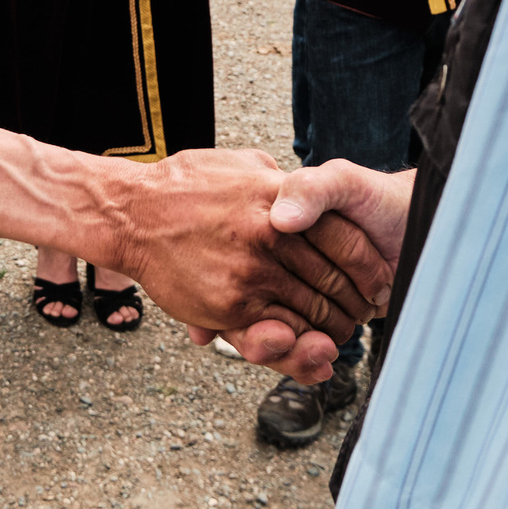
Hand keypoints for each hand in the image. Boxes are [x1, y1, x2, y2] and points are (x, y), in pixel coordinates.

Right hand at [115, 148, 389, 384]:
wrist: (131, 215)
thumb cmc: (182, 187)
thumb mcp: (241, 163)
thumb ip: (279, 178)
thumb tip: (302, 190)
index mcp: (280, 199)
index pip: (348, 240)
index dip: (370, 266)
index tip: (376, 279)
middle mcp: (271, 236)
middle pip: (337, 282)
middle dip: (356, 304)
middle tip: (362, 314)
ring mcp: (251, 273)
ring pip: (312, 314)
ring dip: (331, 330)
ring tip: (337, 335)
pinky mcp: (230, 306)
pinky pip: (278, 334)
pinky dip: (298, 345)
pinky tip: (306, 343)